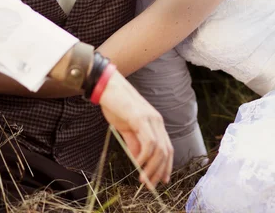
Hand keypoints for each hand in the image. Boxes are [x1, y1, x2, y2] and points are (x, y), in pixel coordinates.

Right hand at [99, 69, 172, 188]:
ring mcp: (150, 119)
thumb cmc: (115, 105)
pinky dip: (145, 157)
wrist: (107, 87)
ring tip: (142, 179)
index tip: (160, 181)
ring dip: (152, 168)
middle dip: (159, 171)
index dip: (166, 166)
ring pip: (159, 149)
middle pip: (166, 151)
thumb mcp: (126, 128)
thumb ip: (133, 144)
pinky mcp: (141, 118)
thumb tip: (138, 161)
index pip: (167, 148)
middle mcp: (157, 121)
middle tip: (150, 185)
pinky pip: (149, 142)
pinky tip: (137, 164)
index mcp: (155, 122)